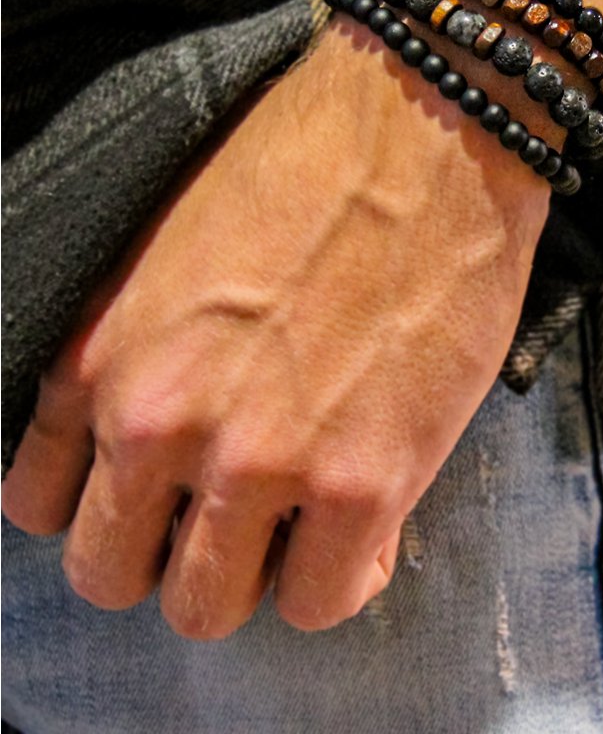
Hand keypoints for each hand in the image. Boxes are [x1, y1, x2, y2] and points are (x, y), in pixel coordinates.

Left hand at [1, 13, 549, 637]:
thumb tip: (172, 436)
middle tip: (240, 509)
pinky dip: (340, 577)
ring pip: (208, 608)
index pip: (42, 504)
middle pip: (114, 576)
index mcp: (102, 356)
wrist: (429, 125)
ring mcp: (260, 462)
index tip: (163, 490)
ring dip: (254, 574)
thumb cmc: (317, 158)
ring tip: (306, 519)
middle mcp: (161, 423)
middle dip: (173, 552)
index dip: (112, 503)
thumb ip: (148, 352)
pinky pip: (319, 603)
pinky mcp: (362, 485)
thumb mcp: (176, 245)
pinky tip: (366, 523)